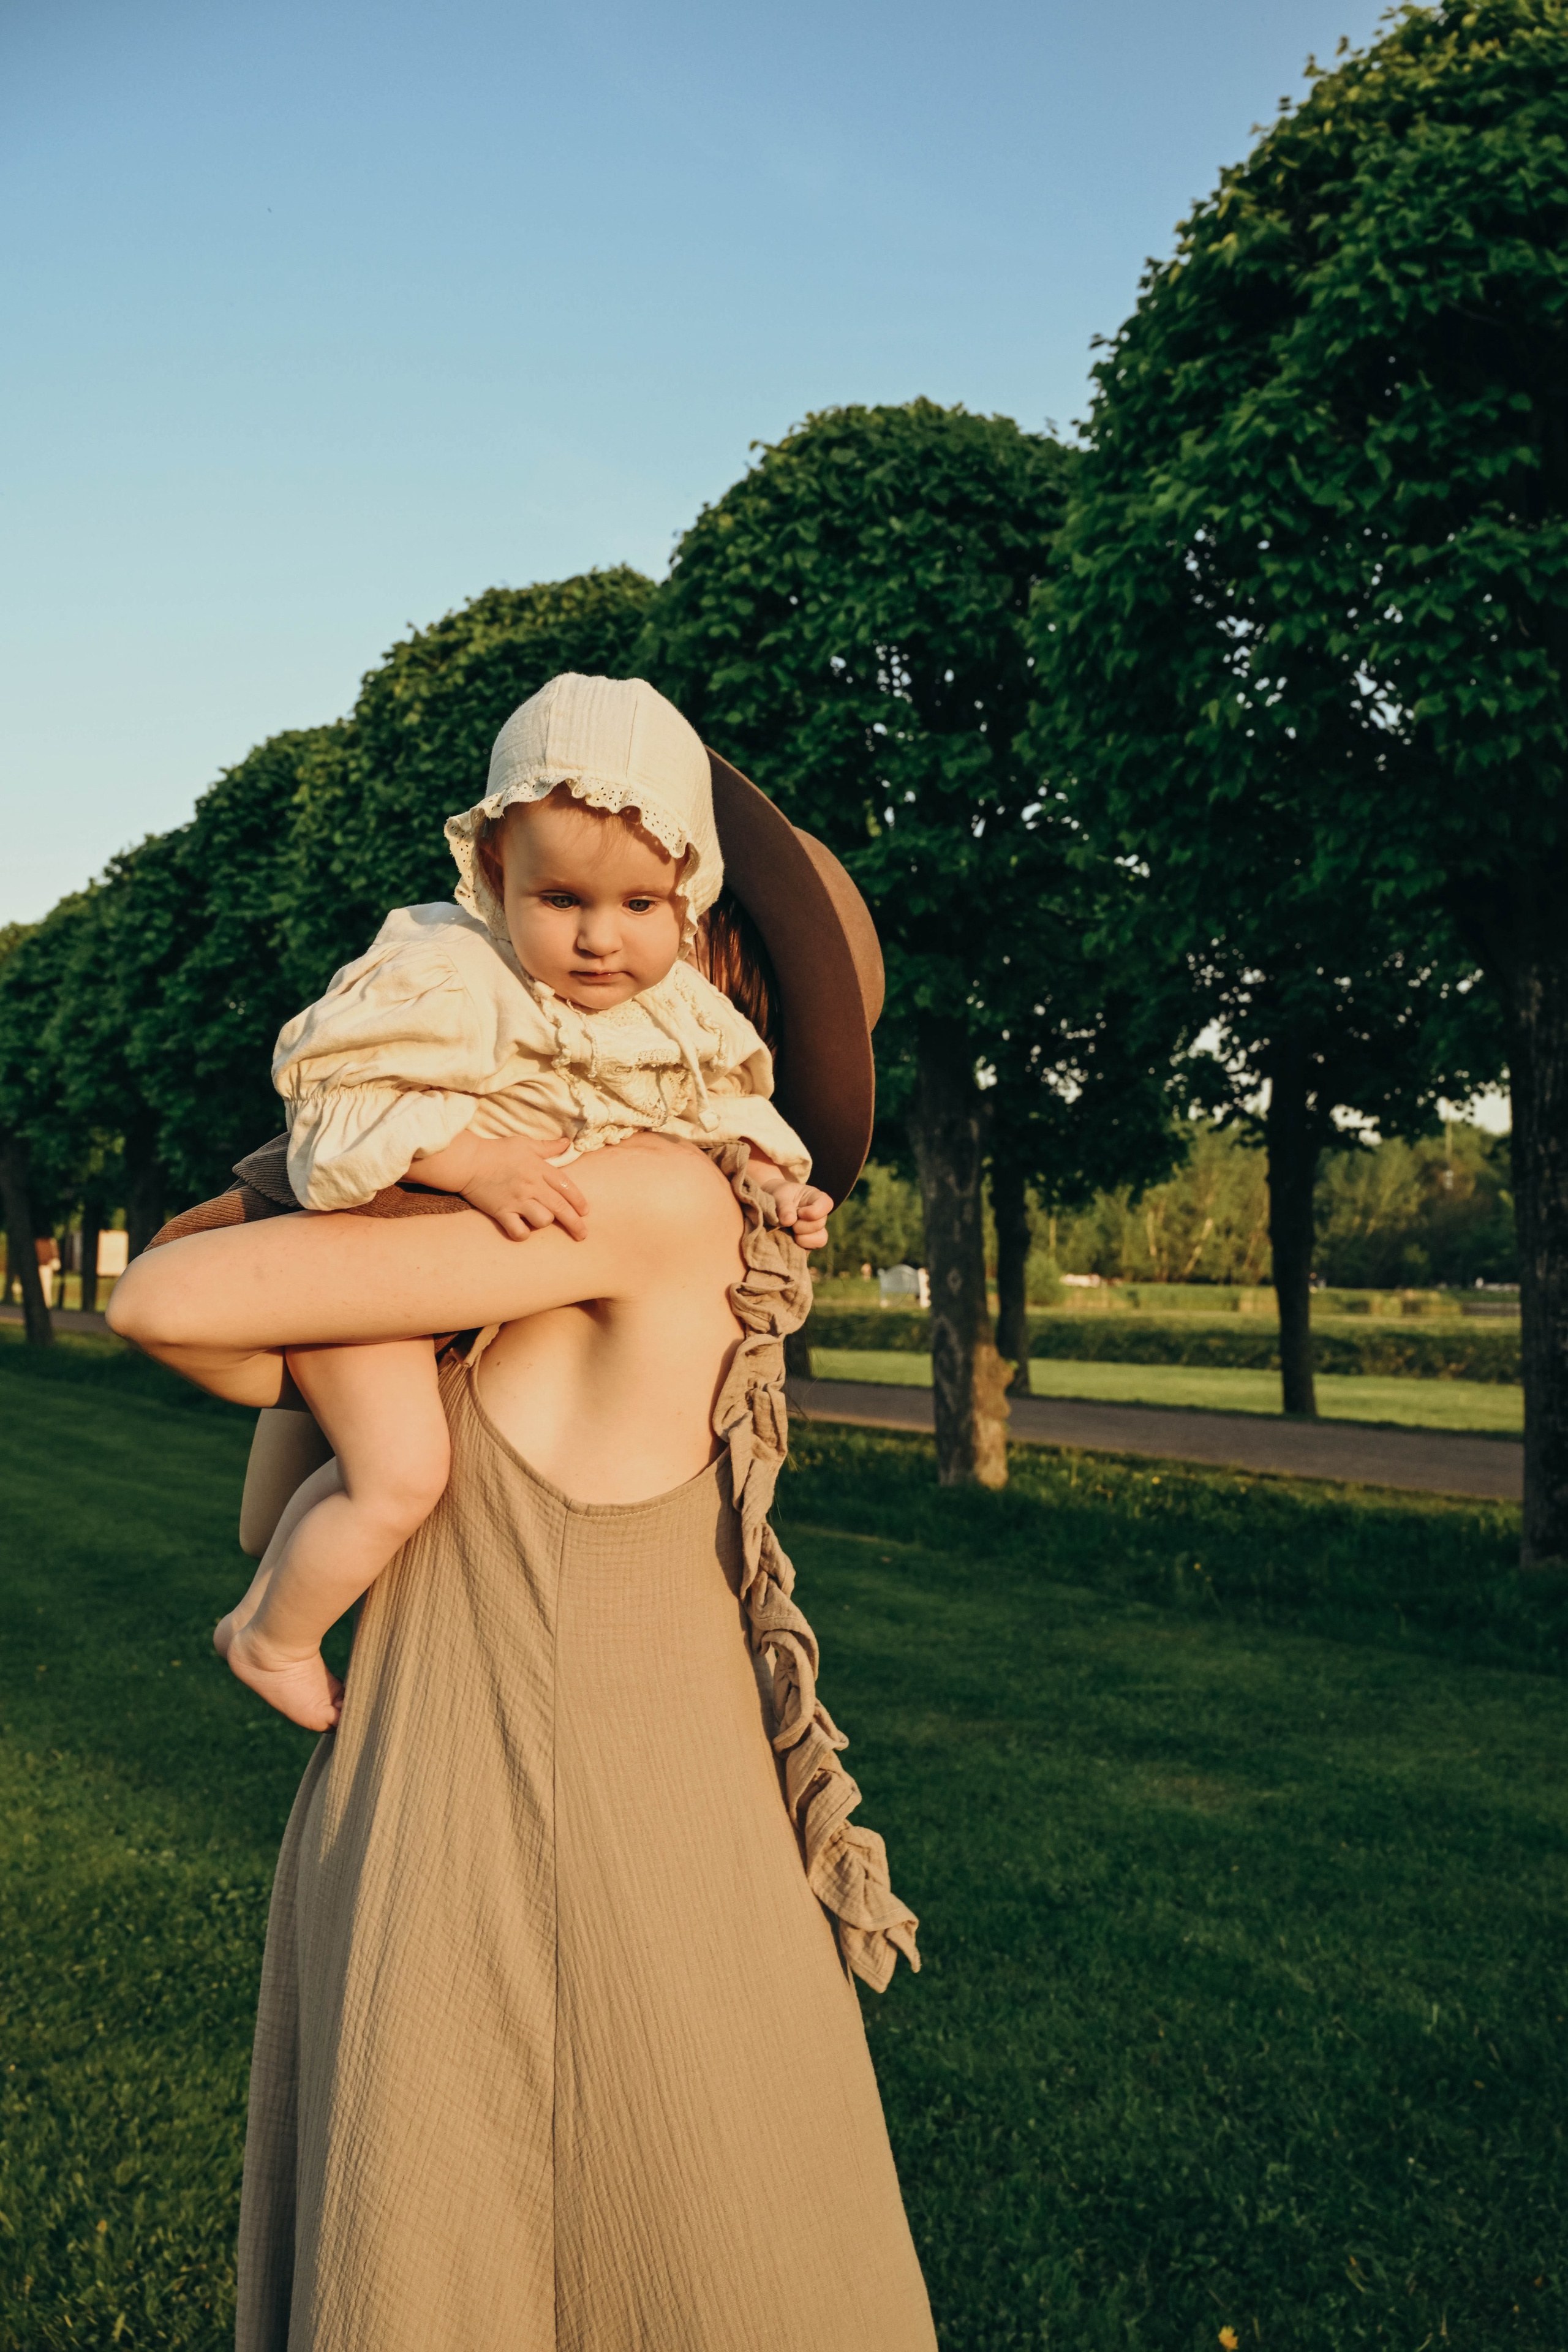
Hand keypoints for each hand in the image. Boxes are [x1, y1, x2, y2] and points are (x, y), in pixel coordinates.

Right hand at [414, 1131, 588, 1241]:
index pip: (567, 1186)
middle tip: (583, 1235)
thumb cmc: (496, 1151)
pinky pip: (518, 1231)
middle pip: (561, 1208)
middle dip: (575, 1224)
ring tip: (540, 1221)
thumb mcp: (525, 1144)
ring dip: (544, 1223)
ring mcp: (517, 1200)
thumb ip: (547, 1147)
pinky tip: (522, 1230)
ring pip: (542, 1220)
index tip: (586, 1211)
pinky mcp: (501, 1212)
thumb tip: (567, 1142)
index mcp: (539, 1168)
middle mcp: (531, 1185)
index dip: (579, 1201)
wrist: (468, 1161)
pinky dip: (522, 1234)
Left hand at [770, 1182, 833, 1251]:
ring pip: (820, 1239)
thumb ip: (784, 1206)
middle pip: (819, 1224)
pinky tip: (789, 1239)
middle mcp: (819, 1215)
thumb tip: (788, 1221)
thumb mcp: (779, 1196)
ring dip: (801, 1237)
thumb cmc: (778, 1197)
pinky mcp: (809, 1243)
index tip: (799, 1212)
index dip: (813, 1212)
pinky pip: (811, 1248)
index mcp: (816, 1198)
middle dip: (800, 1225)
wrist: (769, 1207)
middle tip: (786, 1221)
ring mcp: (816, 1230)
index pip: (826, 1204)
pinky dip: (799, 1246)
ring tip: (788, 1230)